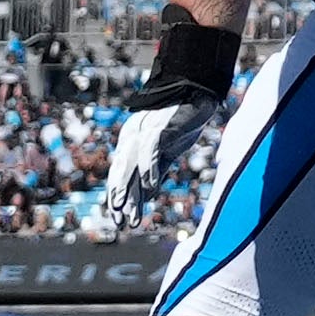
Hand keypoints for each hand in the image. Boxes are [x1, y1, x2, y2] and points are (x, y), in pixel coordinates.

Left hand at [98, 91, 228, 215]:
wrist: (196, 93)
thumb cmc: (182, 121)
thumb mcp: (168, 152)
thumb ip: (156, 172)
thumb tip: (147, 196)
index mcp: (132, 142)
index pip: (120, 173)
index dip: (118, 197)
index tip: (118, 219)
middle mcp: (133, 137)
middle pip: (122, 172)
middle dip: (120, 199)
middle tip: (120, 222)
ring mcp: (144, 132)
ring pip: (131, 165)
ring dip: (130, 189)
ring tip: (128, 211)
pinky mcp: (158, 129)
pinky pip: (150, 152)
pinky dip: (150, 170)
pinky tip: (152, 188)